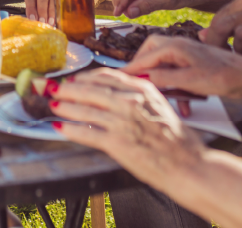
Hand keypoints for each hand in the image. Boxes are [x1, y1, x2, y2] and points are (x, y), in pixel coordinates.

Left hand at [52, 69, 205, 189]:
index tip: (73, 79)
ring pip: (84, 109)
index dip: (84, 77)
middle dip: (66, 88)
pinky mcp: (117, 142)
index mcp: (141, 89)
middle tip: (51, 87)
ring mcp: (122, 121)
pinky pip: (87, 133)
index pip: (104, 76)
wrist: (190, 166)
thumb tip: (113, 94)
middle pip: (89, 89)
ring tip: (52, 105)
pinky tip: (60, 127)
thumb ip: (137, 97)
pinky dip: (70, 129)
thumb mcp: (160, 106)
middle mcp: (130, 101)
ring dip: (64, 107)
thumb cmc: (178, 141)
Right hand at [123, 35, 241, 97]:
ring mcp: (188, 54)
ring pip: (165, 65)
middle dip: (145, 68)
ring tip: (168, 99)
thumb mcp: (189, 81)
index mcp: (175, 46)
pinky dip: (178, 87)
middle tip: (139, 82)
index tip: (121, 77)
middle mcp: (179, 46)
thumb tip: (146, 78)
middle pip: (152, 52)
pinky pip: (179, 73)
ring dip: (165, 83)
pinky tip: (185, 103)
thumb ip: (164, 78)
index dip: (133, 68)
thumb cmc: (223, 76)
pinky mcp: (196, 63)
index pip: (145, 56)